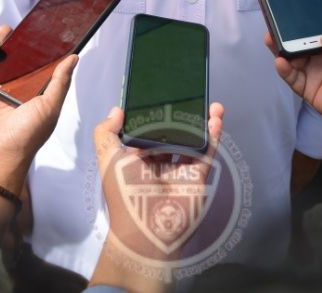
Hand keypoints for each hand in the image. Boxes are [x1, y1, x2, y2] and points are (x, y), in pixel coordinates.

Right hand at [0, 24, 76, 193]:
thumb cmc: (27, 135)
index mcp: (34, 94)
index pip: (33, 66)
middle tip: (6, 31)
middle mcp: (15, 94)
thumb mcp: (50, 107)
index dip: (31, 49)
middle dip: (8, 44)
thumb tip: (74, 57)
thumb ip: (60, 81)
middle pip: (11, 62)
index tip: (29, 32)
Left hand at [93, 102, 224, 259]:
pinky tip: (216, 118)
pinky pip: (206, 152)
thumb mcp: (108, 159)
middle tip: (191, 94)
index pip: (148, 129)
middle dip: (183, 114)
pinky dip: (213, 136)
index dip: (155, 113)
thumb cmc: (125, 191)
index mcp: (137, 157)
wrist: (147, 228)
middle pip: (174, 132)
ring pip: (193, 139)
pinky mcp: (197, 176)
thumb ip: (106, 133)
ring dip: (202, 121)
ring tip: (210, 102)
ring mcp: (180, 168)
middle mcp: (160, 161)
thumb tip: (116, 109)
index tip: (163, 93)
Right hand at [269, 25, 321, 136]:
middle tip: (274, 23)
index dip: (304, 19)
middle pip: (298, 41)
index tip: (291, 10)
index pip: (315, 27)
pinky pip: (292, 78)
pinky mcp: (309, 89)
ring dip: (279, 48)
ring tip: (270, 38)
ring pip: (291, 58)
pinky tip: (280, 61)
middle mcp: (321, 55)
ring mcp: (314, 71)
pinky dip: (284, 69)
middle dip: (285, 32)